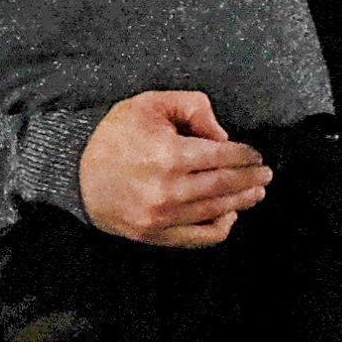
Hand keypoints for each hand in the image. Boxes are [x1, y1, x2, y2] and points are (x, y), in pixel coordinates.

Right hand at [78, 91, 268, 246]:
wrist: (75, 172)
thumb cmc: (115, 134)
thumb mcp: (151, 104)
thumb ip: (193, 108)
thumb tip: (223, 135)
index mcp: (169, 154)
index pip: (224, 156)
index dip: (246, 155)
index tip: (255, 154)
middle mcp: (169, 189)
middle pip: (225, 185)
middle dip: (251, 179)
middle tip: (266, 174)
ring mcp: (162, 216)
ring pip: (216, 211)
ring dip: (242, 201)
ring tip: (256, 192)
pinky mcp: (155, 234)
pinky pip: (199, 237)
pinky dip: (220, 228)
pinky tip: (229, 215)